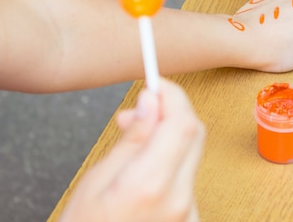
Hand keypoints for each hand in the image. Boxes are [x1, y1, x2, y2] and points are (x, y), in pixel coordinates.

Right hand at [59, 78, 204, 221]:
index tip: (156, 85)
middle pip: (194, 135)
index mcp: (150, 186)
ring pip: (192, 154)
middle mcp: (179, 200)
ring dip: (170, 136)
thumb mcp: (98, 180)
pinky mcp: (191, 219)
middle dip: (171, 112)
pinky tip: (147, 166)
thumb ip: (133, 138)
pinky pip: (189, 176)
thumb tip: (152, 102)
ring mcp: (189, 213)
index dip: (173, 97)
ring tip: (135, 142)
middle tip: (138, 112)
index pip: (182, 123)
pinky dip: (173, 160)